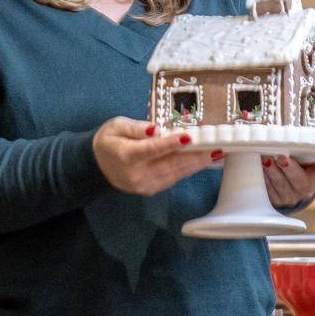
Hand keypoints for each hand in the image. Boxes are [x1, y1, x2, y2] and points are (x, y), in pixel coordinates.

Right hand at [92, 118, 220, 195]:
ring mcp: (145, 185)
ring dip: (197, 163)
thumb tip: (156, 130)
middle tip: (216, 147)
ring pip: (175, 173)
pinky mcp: (151, 189)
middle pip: (170, 164)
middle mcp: (136, 174)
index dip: (171, 143)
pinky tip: (202, 161)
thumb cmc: (109, 141)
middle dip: (195, 156)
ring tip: (216, 154)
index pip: (152, 149)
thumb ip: (136, 128)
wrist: (97, 165)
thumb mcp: (116, 126)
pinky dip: (188, 168)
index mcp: (126, 156)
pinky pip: (173, 178)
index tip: (189, 137)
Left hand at [264, 154, 314, 207]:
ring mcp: (289, 196)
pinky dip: (263, 175)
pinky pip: (268, 188)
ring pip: (280, 184)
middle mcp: (306, 189)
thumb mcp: (311, 162)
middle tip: (282, 158)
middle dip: (289, 169)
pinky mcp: (275, 199)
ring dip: (271, 170)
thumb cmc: (301, 169)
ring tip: (265, 158)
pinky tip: (259, 165)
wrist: (288, 189)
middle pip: (299, 181)